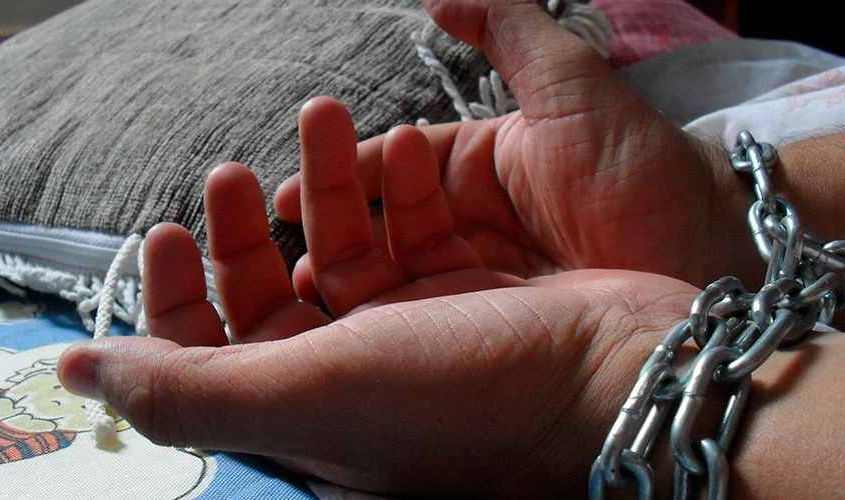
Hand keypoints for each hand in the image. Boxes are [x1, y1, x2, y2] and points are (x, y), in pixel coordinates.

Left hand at [57, 95, 700, 497]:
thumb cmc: (467, 395)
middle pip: (272, 298)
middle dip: (242, 228)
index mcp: (308, 418)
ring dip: (322, 187)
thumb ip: (187, 389)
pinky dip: (391, 191)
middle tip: (231, 170)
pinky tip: (392, 149)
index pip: (211, 362)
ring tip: (322, 120)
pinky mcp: (464, 295)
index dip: (176, 299)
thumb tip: (78, 372)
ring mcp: (411, 336)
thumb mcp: (311, 394)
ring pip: (340, 252)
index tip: (169, 230)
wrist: (620, 376)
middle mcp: (354, 382)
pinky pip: (406, 233)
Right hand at [274, 0, 761, 291]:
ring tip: (302, 291)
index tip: (275, 193)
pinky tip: (352, 335)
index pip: (388, 170)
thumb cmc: (640, 164)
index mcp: (476, 168)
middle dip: (327, 232)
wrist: (708, 248)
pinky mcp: (496, 328)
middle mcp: (468, 226)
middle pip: (379, 229)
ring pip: (394, 281)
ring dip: (345, 284)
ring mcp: (480, 282)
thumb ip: (506, 29)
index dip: (337, 178)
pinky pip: (429, 324)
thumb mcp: (571, 83)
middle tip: (277, 247)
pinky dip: (386, 327)